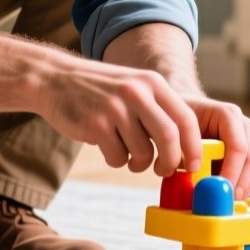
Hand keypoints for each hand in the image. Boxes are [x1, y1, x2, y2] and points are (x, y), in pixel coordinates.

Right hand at [38, 57, 203, 176]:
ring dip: (138, 163)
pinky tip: (107, 146)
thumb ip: (159, 110)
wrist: (54, 78)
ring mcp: (115, 108)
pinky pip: (118, 158)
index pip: (186, 118)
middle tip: (164, 170)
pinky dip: (117, 160)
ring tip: (127, 154)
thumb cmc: (101, 90)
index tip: (192, 165)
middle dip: (170, 161)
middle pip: (169, 137)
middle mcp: (136, 92)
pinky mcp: (95, 124)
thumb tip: (185, 148)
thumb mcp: (134, 86)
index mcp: (152, 83)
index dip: (194, 146)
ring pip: (143, 153)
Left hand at [183, 96, 249, 193]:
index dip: (232, 171)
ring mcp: (245, 139)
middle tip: (229, 202)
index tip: (222, 190)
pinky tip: (227, 197)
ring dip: (242, 187)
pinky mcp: (243, 152)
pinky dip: (238, 185)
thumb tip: (193, 177)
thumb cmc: (176, 119)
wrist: (177, 113)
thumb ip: (186, 152)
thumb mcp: (177, 132)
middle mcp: (241, 125)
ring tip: (227, 203)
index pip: (238, 147)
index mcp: (227, 115)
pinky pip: (247, 172)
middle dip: (241, 182)